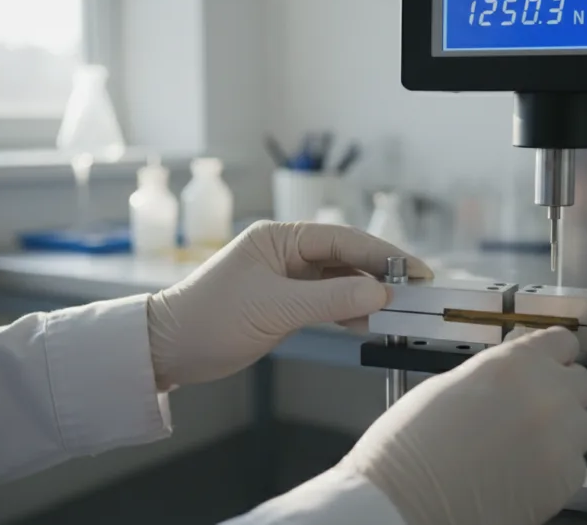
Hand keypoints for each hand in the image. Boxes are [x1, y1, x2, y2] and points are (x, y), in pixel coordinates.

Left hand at [147, 221, 431, 388]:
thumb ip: (331, 300)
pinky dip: (347, 311)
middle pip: (346, 258)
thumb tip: (380, 293)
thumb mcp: (276, 309)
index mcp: (280, 238)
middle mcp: (287, 252)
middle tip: (416, 292)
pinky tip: (365, 323)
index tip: (415, 271)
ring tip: (396, 311)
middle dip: (380, 275)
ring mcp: (287, 277)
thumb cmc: (211, 318)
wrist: (170, 348)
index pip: (344, 240)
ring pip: (339, 281)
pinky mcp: (285, 302)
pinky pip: (327, 301)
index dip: (383, 254)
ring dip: (366, 296)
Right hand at [338, 327, 586, 524]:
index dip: (552, 353)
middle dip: (559, 391)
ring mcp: (561, 440)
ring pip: (582, 425)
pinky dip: (555, 466)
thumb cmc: (412, 447)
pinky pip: (575, 464)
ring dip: (560, 429)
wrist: (409, 502)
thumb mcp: (447, 385)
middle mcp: (547, 396)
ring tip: (522, 443)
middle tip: (529, 406)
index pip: (561, 342)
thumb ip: (492, 374)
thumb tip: (510, 374)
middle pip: (581, 382)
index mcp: (515, 363)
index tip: (549, 360)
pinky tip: (522, 470)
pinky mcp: (566, 481)